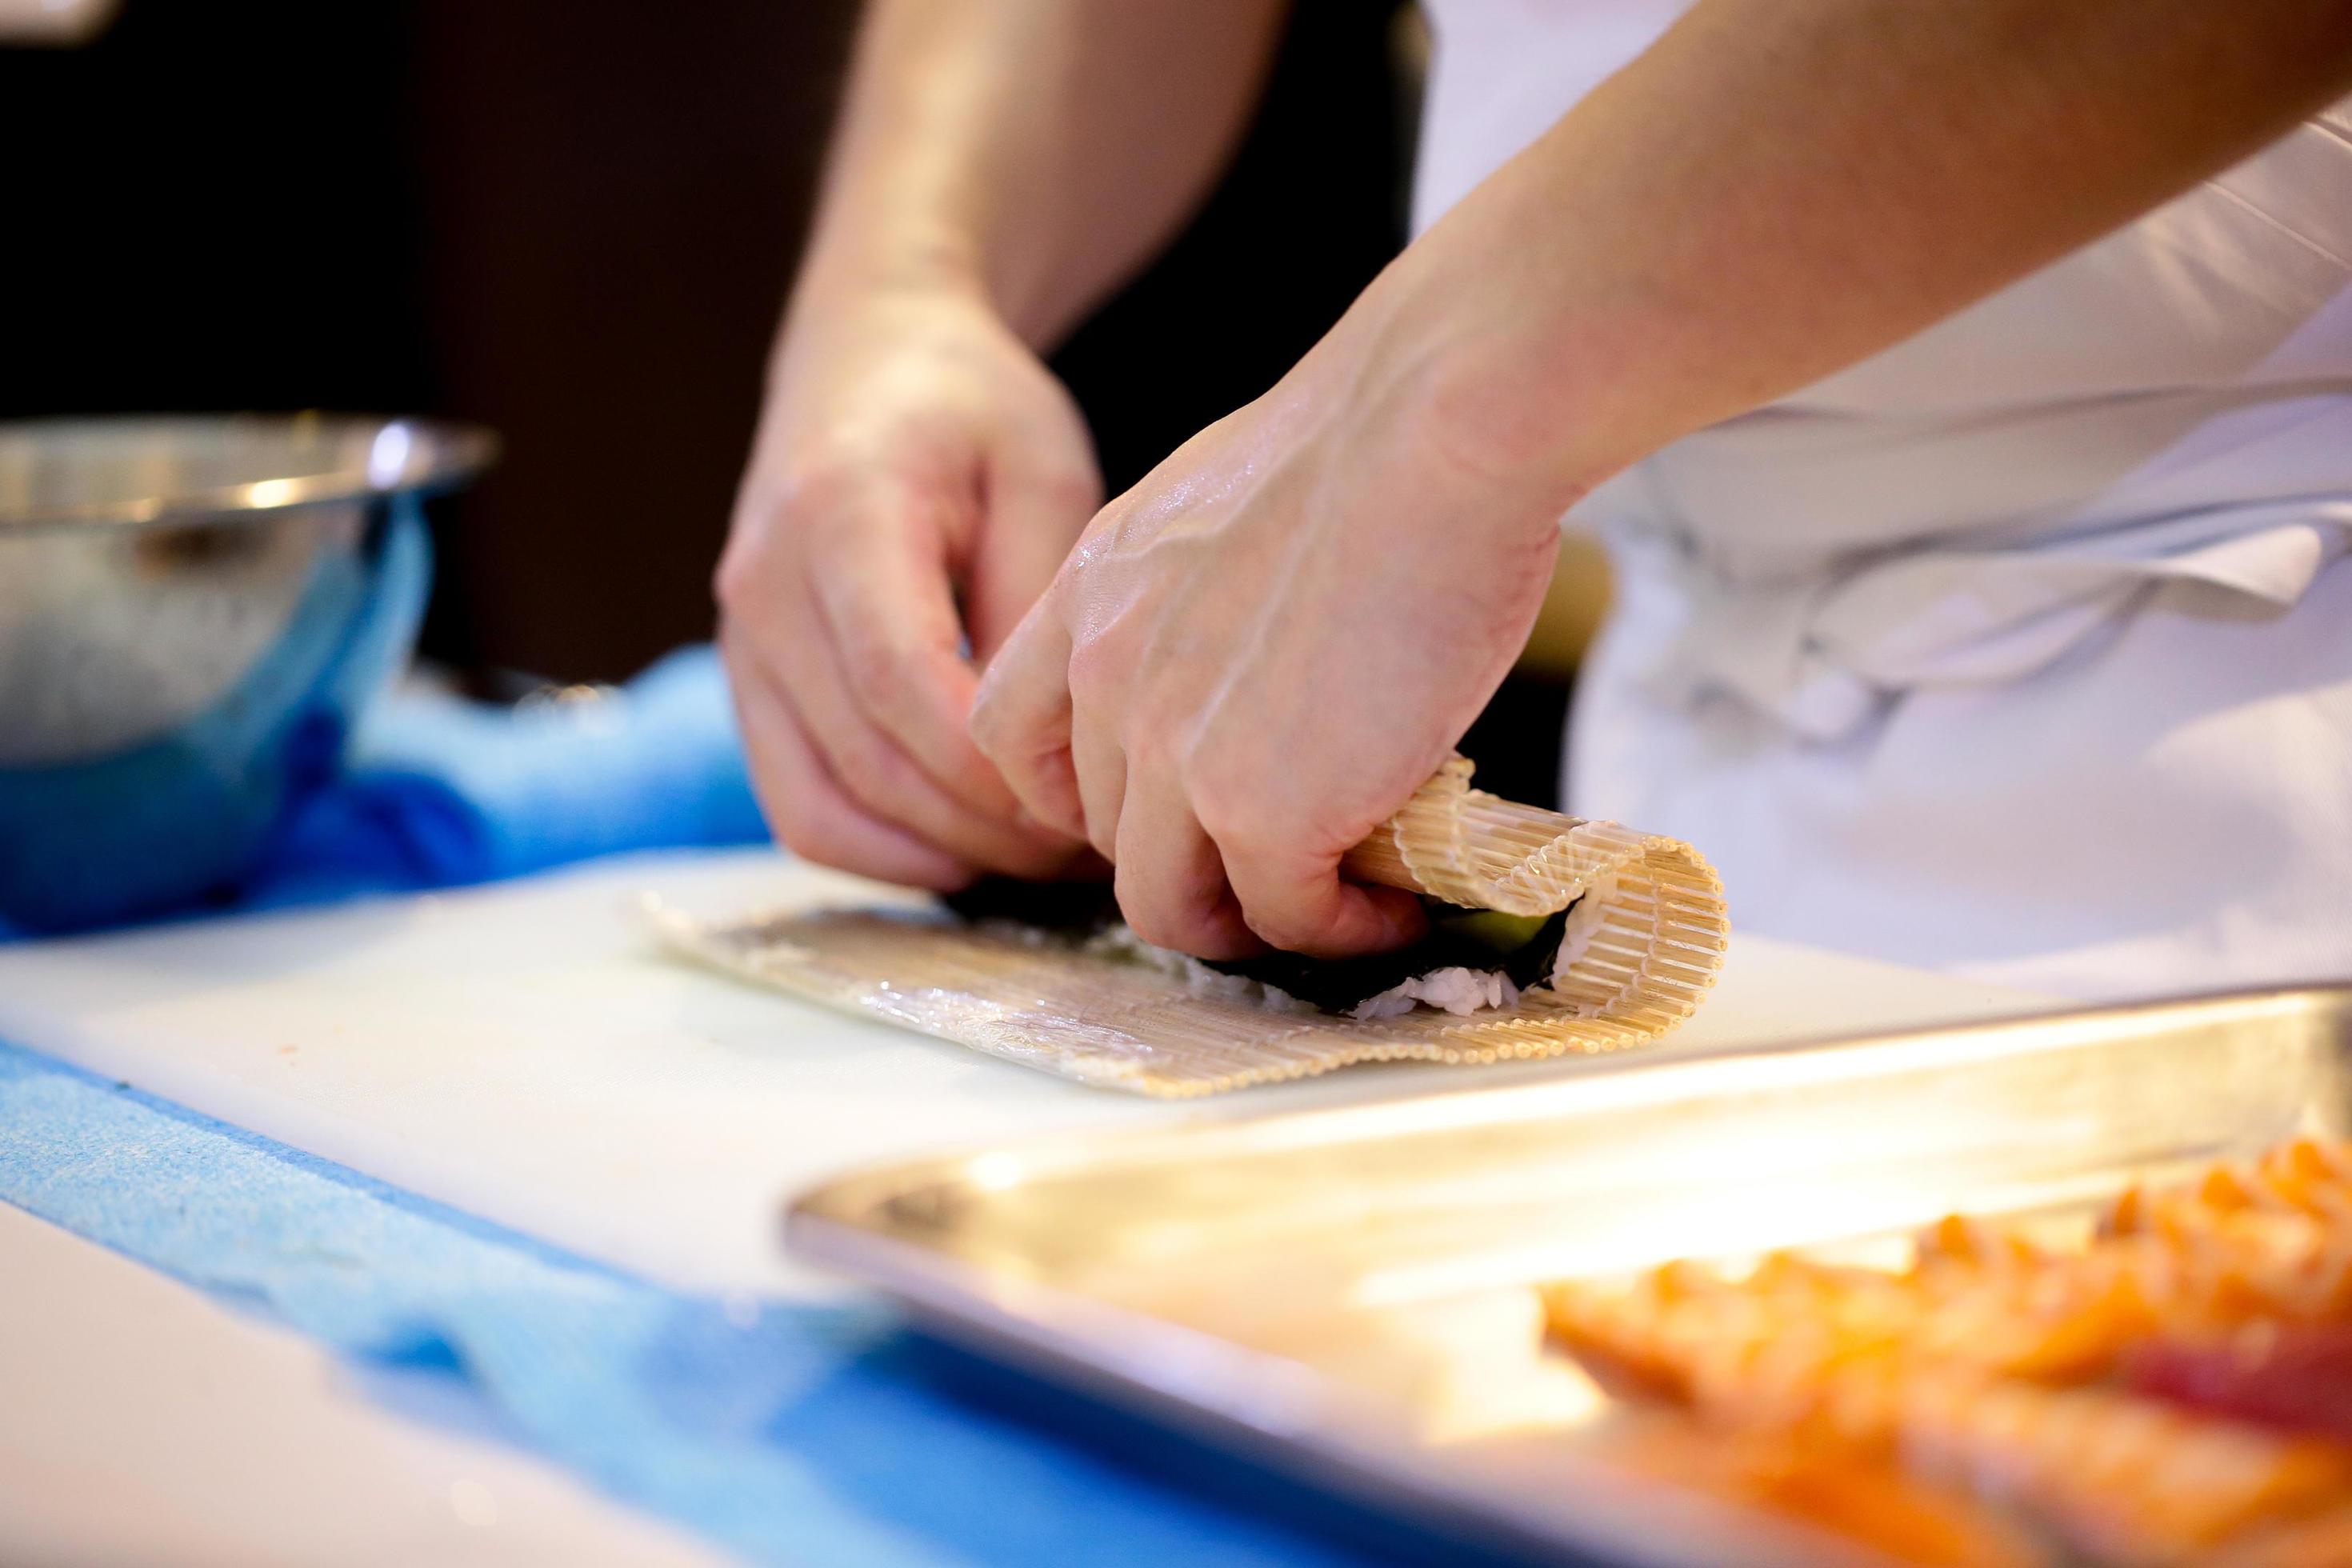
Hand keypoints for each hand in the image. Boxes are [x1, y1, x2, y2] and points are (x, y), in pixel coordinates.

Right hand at [717, 284, 1100, 887]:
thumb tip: (1046, 744)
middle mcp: (766, 587)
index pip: (897, 679)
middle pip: (868, 759)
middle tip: (1088, 845)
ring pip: (824, 805)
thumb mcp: (1042, 471)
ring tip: (1039, 853)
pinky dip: (880, 851)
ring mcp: (744, 643)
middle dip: (986, 825)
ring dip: (940, 852)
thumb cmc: (972, 408)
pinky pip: (798, 807)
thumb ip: (1037, 600)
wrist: (865, 357)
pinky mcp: (749, 685)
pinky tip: (966, 848)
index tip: (1081, 798)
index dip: (988, 765)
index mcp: (839, 515)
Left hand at [970, 294, 1567, 958]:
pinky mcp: (1259, 812)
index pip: (1010, 732)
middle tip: (1281, 866)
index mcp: (1093, 590)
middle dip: (1186, 863)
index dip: (1070, 795)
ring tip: (1337, 905)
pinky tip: (1396, 909)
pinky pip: (1285, 918)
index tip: (1154, 811)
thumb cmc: (1380, 437)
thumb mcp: (1231, 503)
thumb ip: (1205, 591)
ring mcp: (1172, 752)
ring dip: (1251, 922)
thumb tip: (1267, 659)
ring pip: (1169, 904)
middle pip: (1100, 832)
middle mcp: (1108, 675)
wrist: (1437, 426)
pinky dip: (1339, 933)